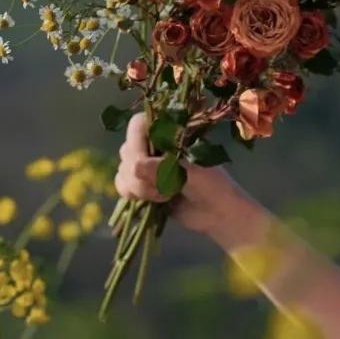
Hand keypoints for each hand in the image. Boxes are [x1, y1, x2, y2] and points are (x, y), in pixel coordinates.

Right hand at [114, 110, 249, 240]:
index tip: (143, 164)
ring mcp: (145, 165)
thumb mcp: (191, 173)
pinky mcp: (141, 185)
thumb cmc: (212, 185)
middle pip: (127, 151)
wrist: (217, 213)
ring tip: (165, 197)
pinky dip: (133, 195)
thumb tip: (134, 168)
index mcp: (168, 133)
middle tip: (165, 189)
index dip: (136, 144)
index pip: (138, 125)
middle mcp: (154, 145)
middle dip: (140, 174)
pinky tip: (154, 202)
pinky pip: (122, 185)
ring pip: (122, 171)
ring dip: (139, 188)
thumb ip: (163, 169)